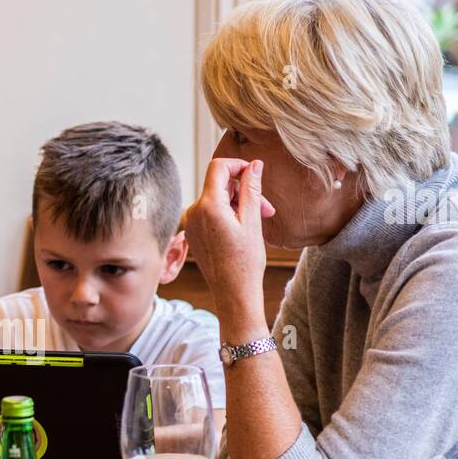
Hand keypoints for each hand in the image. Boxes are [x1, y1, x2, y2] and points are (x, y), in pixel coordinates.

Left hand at [182, 158, 274, 319]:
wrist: (233, 294)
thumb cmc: (245, 262)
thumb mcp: (252, 221)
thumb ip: (251, 189)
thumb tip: (254, 165)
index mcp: (208, 206)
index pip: (218, 167)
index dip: (238, 165)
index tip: (255, 174)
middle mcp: (193, 212)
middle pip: (220, 185)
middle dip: (244, 191)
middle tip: (266, 209)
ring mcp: (191, 224)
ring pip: (217, 200)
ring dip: (239, 204)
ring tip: (258, 221)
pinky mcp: (193, 233)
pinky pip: (211, 214)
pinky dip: (228, 215)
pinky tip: (243, 229)